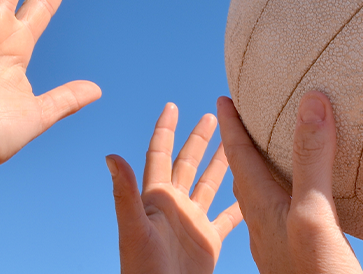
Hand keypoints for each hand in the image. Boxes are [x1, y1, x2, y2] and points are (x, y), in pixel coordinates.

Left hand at [105, 103, 242, 273]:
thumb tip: (110, 155)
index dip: (165, 130)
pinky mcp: (209, 240)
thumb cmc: (142, 270)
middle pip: (188, 163)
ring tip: (236, 141)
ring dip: (222, 163)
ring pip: (210, 184)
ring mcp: (193, 222)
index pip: (160, 155)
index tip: (172, 106)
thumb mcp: (134, 229)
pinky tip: (252, 190)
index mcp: (156, 198)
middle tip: (213, 114)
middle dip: (199, 138)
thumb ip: (125, 193)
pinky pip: (228, 216)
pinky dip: (240, 202)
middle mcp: (175, 206)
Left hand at [218, 91, 362, 273]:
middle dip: (237, 143)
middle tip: (239, 115)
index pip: (237, 158)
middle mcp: (261, 224)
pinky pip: (281, 215)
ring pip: (259, 194)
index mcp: (260, 210)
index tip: (224, 97)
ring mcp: (274, 242)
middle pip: (240, 174)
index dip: (231, 126)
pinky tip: (300, 198)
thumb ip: (309, 160)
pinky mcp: (291, 256)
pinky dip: (285, 195)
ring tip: (268, 146)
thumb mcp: (311, 215)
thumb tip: (307, 101)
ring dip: (260, 167)